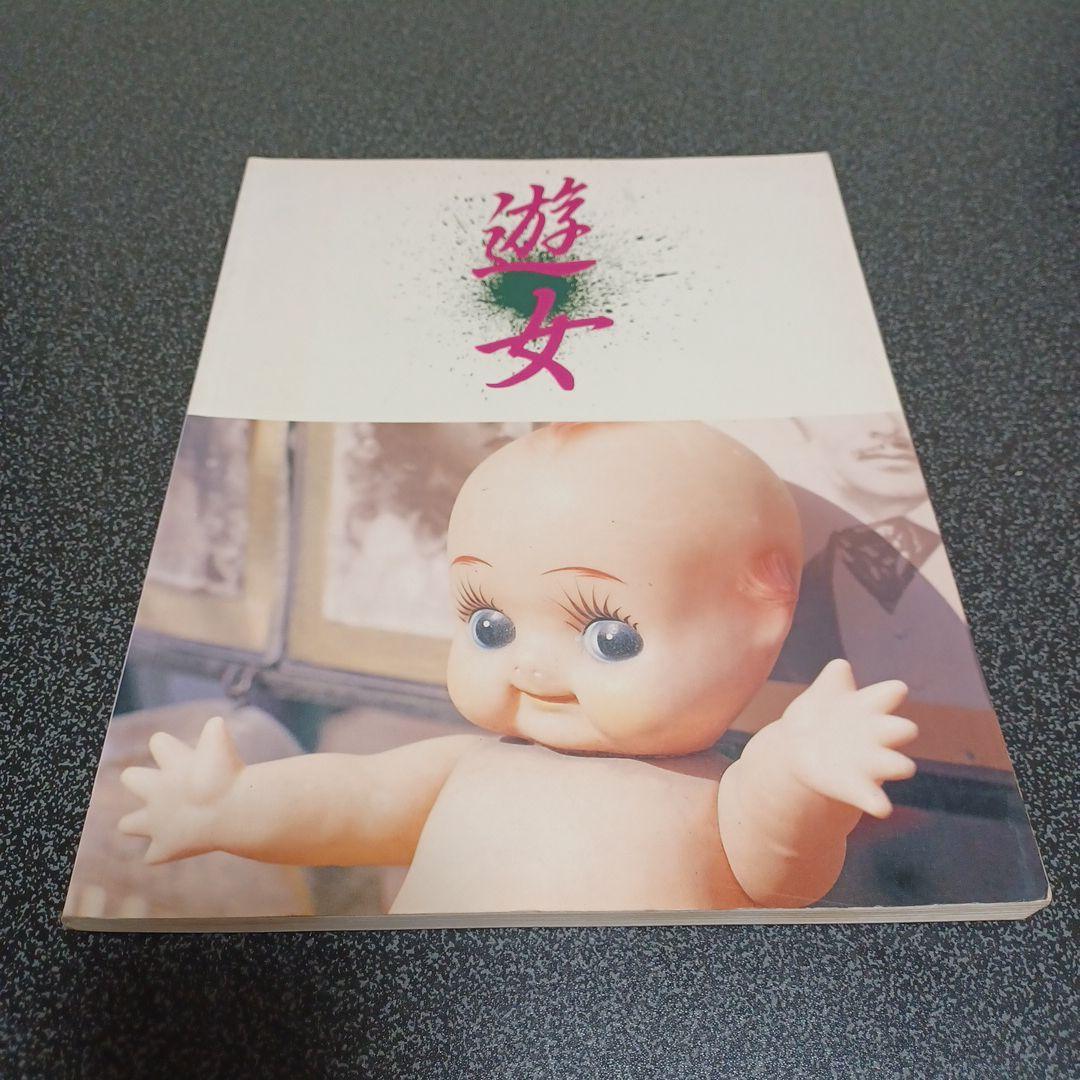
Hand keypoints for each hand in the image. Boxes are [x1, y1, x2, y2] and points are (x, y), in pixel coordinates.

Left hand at [119, 716, 243, 862]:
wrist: (227, 809)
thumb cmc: (226, 772)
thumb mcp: (220, 742)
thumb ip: (215, 730)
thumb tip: (215, 723)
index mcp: (171, 762)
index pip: (159, 742)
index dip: (169, 745)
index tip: (184, 752)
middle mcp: (155, 790)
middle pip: (131, 778)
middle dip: (139, 780)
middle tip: (163, 786)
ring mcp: (157, 821)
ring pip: (128, 825)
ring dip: (135, 824)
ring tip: (156, 824)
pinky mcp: (165, 846)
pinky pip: (152, 856)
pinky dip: (161, 853)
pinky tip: (175, 848)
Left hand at [776, 659, 917, 817]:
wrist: (798, 746)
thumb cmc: (819, 713)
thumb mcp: (824, 692)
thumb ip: (833, 679)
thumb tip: (841, 666)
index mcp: (870, 707)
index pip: (890, 694)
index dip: (893, 692)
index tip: (896, 690)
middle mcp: (877, 734)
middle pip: (902, 729)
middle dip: (903, 729)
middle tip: (901, 729)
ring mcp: (869, 762)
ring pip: (896, 764)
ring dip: (897, 765)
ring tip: (899, 766)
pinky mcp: (856, 787)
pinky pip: (872, 797)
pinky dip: (878, 803)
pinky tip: (882, 808)